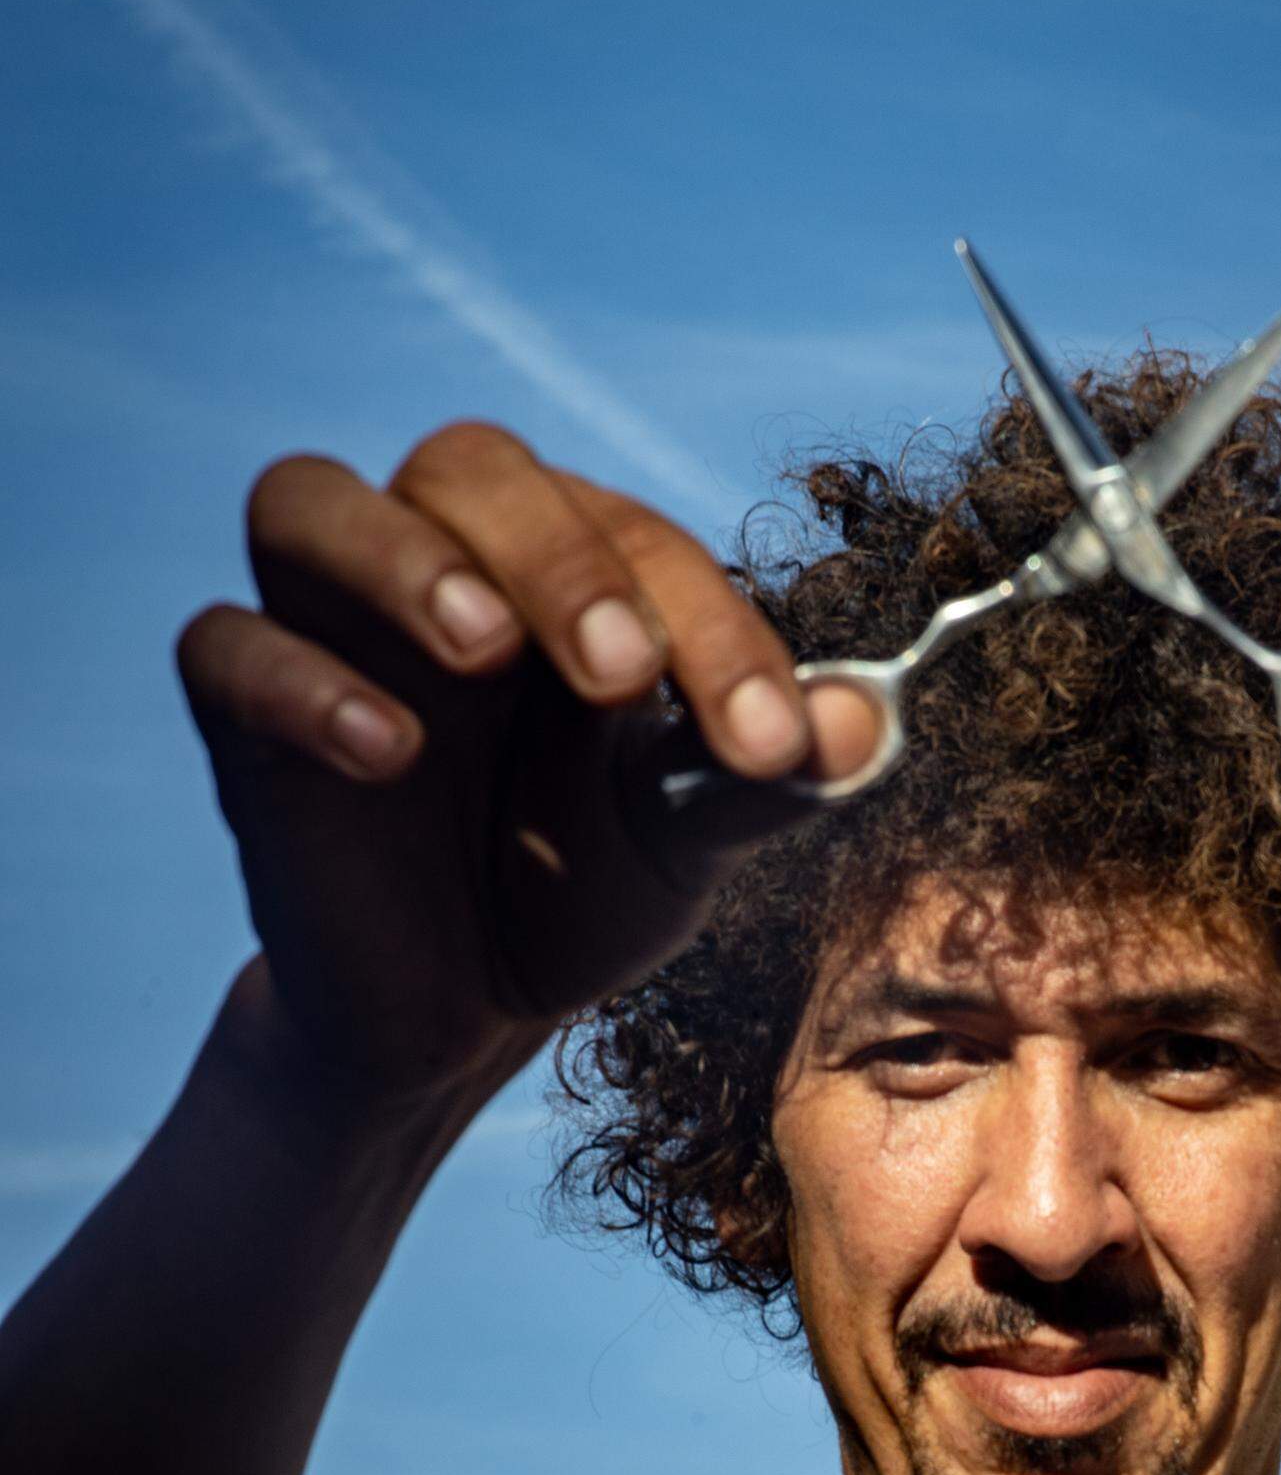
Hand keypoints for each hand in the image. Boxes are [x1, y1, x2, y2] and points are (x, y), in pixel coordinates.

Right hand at [177, 426, 875, 1102]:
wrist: (465, 1010)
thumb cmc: (576, 887)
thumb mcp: (683, 840)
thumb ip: (757, 775)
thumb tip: (864, 725)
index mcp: (561, 568)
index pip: (630, 536)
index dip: (707, 622)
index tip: (771, 741)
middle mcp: (438, 565)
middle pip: (464, 464)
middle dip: (556, 555)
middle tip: (623, 676)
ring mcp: (328, 630)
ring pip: (305, 500)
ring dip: (403, 561)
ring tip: (487, 652)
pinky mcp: (244, 721)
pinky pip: (221, 646)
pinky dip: (299, 681)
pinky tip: (385, 754)